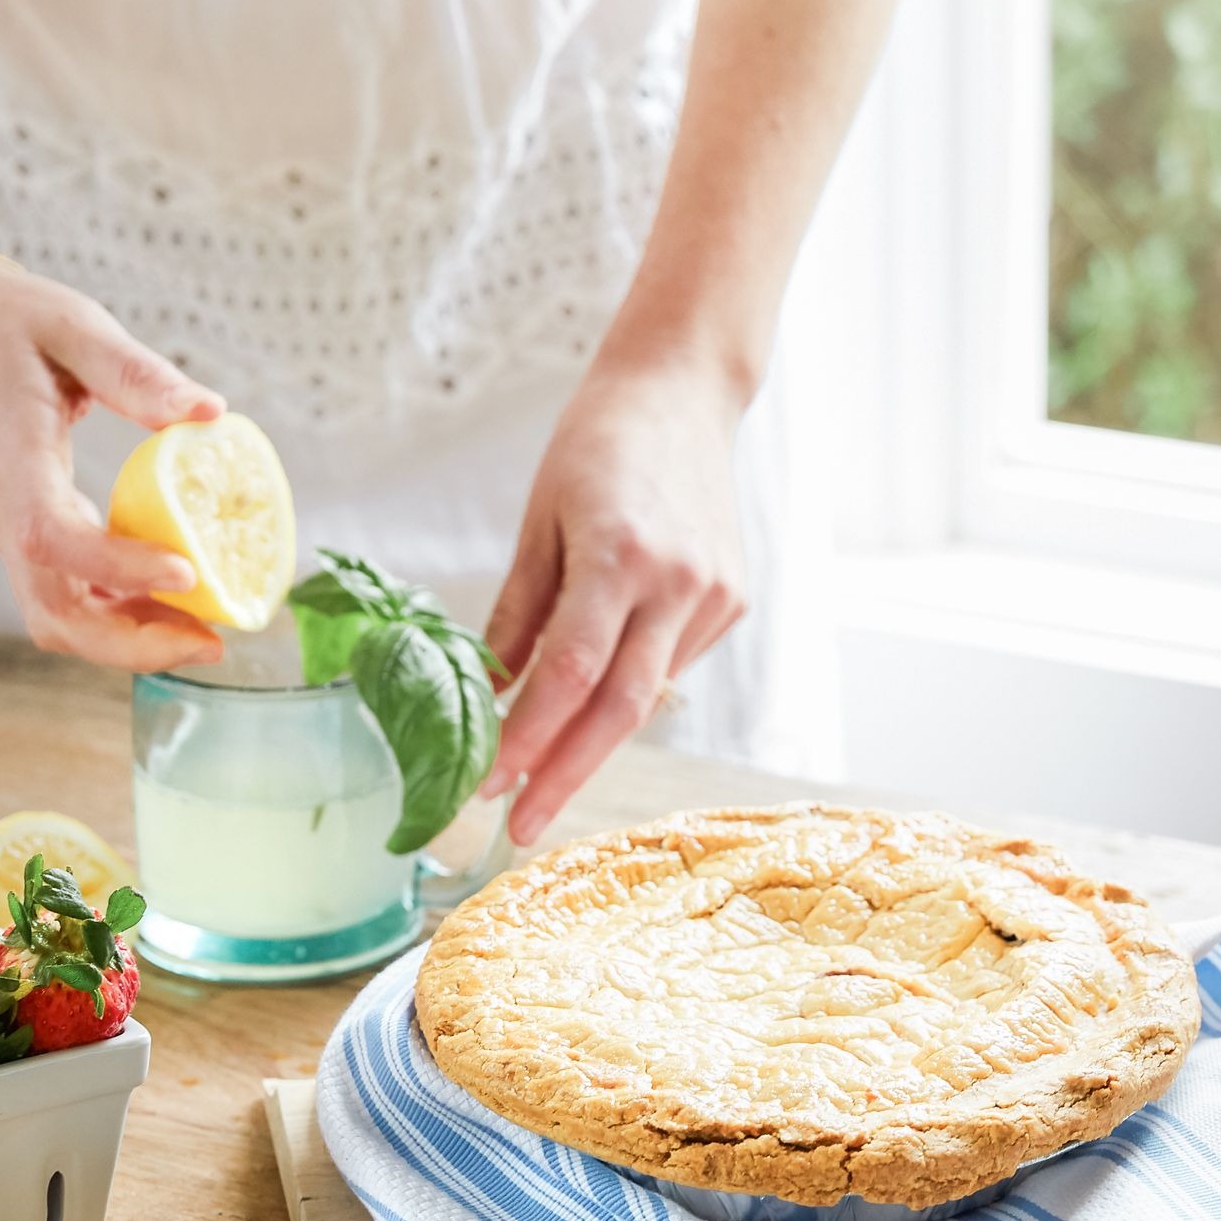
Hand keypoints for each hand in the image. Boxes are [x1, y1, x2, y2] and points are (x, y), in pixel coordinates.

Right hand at [0, 257, 229, 671]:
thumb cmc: (2, 322)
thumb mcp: (74, 326)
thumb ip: (137, 374)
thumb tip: (210, 413)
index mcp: (11, 458)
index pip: (50, 536)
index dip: (116, 568)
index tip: (185, 573)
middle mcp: (5, 512)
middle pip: (54, 612)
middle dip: (131, 642)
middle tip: (212, 642)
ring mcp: (11, 531)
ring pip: (58, 617)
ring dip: (128, 639)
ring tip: (202, 631)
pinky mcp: (25, 535)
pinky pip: (66, 595)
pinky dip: (119, 613)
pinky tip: (171, 600)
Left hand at [479, 355, 748, 842]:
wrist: (682, 393)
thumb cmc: (597, 446)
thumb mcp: (539, 521)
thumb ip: (517, 615)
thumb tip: (487, 697)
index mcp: (620, 554)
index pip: (570, 673)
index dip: (528, 738)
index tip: (489, 784)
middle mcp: (677, 582)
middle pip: (618, 709)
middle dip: (565, 774)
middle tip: (522, 827)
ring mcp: (713, 595)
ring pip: (645, 694)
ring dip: (591, 737)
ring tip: (544, 768)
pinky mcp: (732, 601)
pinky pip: (669, 664)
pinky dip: (626, 686)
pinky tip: (601, 684)